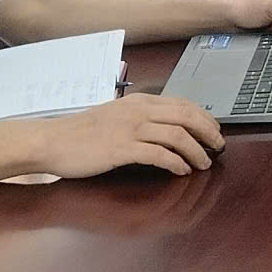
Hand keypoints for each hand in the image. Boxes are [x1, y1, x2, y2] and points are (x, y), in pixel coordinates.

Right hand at [31, 94, 222, 178]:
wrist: (52, 141)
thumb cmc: (81, 132)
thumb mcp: (116, 115)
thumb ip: (140, 117)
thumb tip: (167, 127)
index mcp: (139, 101)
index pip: (182, 103)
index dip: (204, 117)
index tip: (214, 129)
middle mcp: (138, 111)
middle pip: (186, 115)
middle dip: (208, 131)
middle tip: (219, 146)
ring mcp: (130, 128)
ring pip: (177, 134)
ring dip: (196, 150)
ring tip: (204, 162)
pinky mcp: (121, 148)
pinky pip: (158, 154)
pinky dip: (176, 162)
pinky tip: (182, 170)